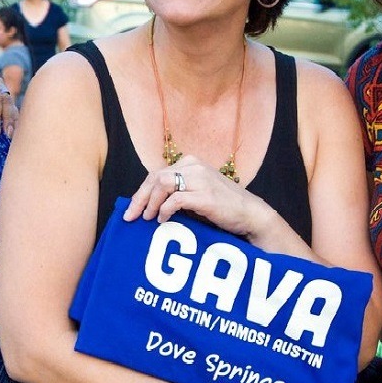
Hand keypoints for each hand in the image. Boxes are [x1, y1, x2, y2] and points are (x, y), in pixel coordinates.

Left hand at [123, 155, 275, 237]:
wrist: (250, 214)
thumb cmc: (222, 207)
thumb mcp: (196, 193)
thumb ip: (176, 192)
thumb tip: (147, 205)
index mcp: (190, 162)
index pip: (157, 173)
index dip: (141, 191)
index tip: (131, 209)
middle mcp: (194, 166)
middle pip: (155, 177)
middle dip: (140, 198)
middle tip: (131, 217)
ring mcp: (200, 179)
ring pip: (162, 185)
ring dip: (150, 203)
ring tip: (148, 218)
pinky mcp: (205, 195)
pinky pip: (175, 199)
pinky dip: (164, 210)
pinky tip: (163, 220)